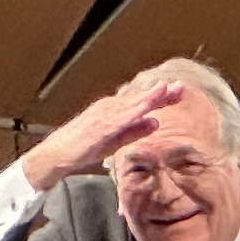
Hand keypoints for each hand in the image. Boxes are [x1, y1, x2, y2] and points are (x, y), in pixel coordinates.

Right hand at [19, 72, 198, 191]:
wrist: (58, 154)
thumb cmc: (85, 147)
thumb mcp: (116, 140)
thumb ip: (136, 131)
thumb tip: (157, 121)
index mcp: (114, 110)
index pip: (141, 101)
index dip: (161, 96)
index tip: (178, 90)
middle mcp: (109, 107)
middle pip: (139, 98)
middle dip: (160, 92)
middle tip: (181, 86)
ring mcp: (103, 114)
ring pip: (131, 104)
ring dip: (150, 96)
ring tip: (167, 89)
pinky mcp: (99, 125)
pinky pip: (120, 117)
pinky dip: (134, 110)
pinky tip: (147, 107)